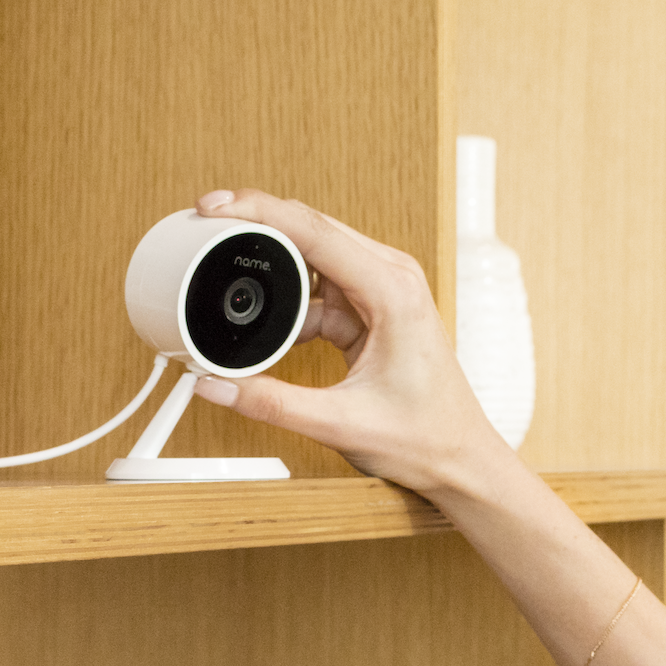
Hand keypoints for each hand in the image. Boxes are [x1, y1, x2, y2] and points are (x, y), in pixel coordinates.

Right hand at [188, 189, 507, 494]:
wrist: (460, 458)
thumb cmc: (426, 437)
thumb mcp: (340, 424)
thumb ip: (271, 404)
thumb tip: (216, 384)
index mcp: (393, 292)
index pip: (315, 231)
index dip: (259, 211)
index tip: (215, 207)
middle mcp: (391, 278)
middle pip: (311, 229)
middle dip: (256, 224)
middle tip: (206, 224)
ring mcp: (382, 290)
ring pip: (313, 256)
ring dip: (271, 264)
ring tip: (225, 268)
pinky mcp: (370, 309)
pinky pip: (319, 288)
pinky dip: (288, 301)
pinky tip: (266, 322)